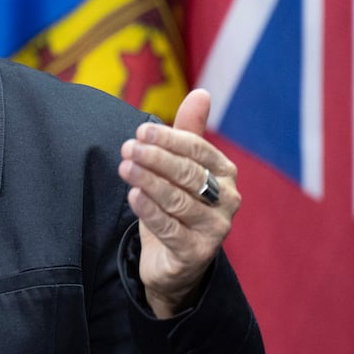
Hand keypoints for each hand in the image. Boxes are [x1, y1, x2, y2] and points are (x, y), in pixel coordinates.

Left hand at [118, 88, 238, 317]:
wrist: (175, 261)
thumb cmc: (178, 206)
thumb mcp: (181, 168)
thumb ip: (188, 132)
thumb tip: (201, 92)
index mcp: (225, 174)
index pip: (198, 150)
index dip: (169, 139)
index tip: (140, 131)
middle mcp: (227, 200)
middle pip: (188, 173)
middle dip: (156, 158)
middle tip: (127, 147)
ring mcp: (215, 229)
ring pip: (179, 200)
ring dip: (149, 181)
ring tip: (126, 167)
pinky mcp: (197, 253)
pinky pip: (171, 229)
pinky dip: (150, 211)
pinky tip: (133, 196)